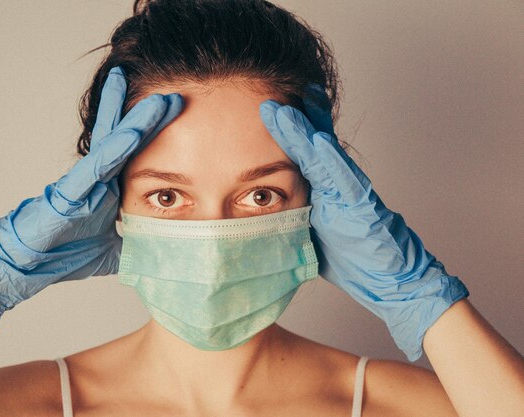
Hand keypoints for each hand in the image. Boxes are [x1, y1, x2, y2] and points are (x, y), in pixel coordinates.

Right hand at [0, 66, 183, 327]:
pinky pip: (97, 168)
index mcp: (108, 191)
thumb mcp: (111, 254)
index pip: (137, 158)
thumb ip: (132, 250)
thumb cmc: (61, 255)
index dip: (155, 138)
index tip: (177, 119)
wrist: (25, 266)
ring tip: (159, 100)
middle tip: (173, 95)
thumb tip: (158, 255)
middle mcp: (97, 180)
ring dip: (137, 121)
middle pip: (127, 140)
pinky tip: (134, 133)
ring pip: (114, 145)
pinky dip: (116, 150)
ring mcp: (84, 183)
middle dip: (150, 117)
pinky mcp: (69, 193)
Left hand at [259, 85, 468, 360]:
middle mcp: (339, 185)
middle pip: (314, 146)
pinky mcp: (364, 207)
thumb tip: (267, 216)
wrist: (393, 281)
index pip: (304, 155)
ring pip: (325, 156)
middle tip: (268, 97)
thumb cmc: (355, 258)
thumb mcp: (315, 235)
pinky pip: (345, 180)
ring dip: (305, 132)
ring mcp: (352, 193)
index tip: (267, 111)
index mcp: (326, 190)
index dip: (287, 132)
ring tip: (286, 109)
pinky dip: (331, 161)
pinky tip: (318, 142)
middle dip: (293, 121)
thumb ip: (297, 218)